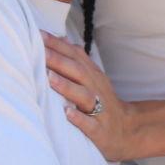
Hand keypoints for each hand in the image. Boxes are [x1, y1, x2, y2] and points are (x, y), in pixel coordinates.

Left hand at [43, 32, 135, 162]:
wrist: (127, 129)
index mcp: (92, 75)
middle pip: (78, 71)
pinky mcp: (100, 131)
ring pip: (84, 96)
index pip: (74, 55)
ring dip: (66, 86)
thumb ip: (77, 59)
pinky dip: (79, 118)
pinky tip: (67, 113)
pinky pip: (90, 124)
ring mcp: (99, 109)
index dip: (57, 44)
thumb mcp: (92, 78)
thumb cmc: (102, 101)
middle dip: (58, 60)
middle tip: (39, 51)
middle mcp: (95, 89)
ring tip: (49, 78)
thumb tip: (60, 38)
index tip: (37, 34)